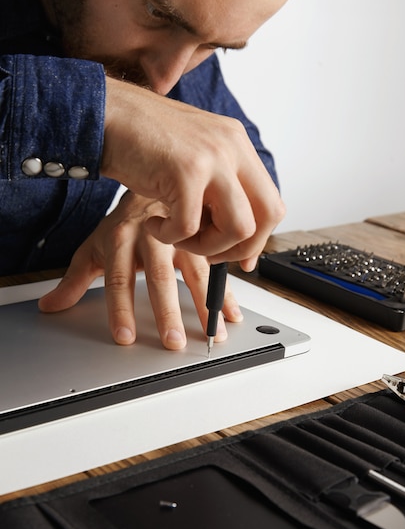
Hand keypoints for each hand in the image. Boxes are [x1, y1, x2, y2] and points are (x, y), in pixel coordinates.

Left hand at [38, 192, 242, 348]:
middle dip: (167, 312)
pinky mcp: (201, 241)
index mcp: (121, 239)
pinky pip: (216, 269)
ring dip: (204, 305)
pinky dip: (226, 293)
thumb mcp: (96, 247)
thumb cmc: (124, 222)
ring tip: (210, 333)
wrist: (153, 186)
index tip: (125, 337)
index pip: (119, 279)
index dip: (121, 309)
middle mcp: (152, 239)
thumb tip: (50, 306)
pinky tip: (230, 313)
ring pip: (194, 273)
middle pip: (159, 278)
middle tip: (171, 342)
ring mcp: (180, 238)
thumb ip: (76, 279)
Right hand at [102, 77, 285, 271]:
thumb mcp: (193, 159)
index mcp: (237, 144)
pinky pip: (189, 228)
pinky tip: (153, 225)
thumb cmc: (141, 142)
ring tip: (177, 235)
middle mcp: (232, 147)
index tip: (240, 258)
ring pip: (240, 227)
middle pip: (269, 215)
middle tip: (211, 255)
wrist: (105, 114)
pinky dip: (168, 237)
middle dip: (241, 248)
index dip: (259, 238)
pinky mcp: (185, 171)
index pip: (271, 201)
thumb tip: (236, 235)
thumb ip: (217, 189)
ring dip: (207, 247)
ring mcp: (212, 157)